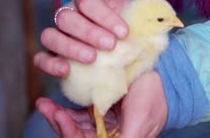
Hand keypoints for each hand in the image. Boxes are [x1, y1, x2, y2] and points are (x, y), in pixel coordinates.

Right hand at [34, 0, 159, 76]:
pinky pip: (41, 59)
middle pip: (66, 18)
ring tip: (92, 58)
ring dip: (70, 47)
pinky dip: (50, 64)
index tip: (124, 32)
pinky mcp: (51, 58)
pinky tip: (66, 70)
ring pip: (50, 36)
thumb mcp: (138, 10)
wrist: (120, 55)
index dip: (104, 16)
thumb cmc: (125, 29)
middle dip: (89, 32)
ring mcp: (56, 37)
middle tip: (111, 45)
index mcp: (85, 2)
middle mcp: (67, 16)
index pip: (87, 2)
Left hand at [37, 71, 167, 137]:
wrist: (164, 77)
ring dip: (58, 116)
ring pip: (75, 125)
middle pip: (77, 136)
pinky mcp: (102, 109)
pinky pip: (80, 114)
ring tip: (45, 103)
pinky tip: (56, 102)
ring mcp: (104, 123)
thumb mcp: (137, 125)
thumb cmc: (153, 101)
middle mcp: (109, 136)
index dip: (69, 133)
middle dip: (59, 123)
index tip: (60, 116)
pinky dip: (68, 109)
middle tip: (45, 106)